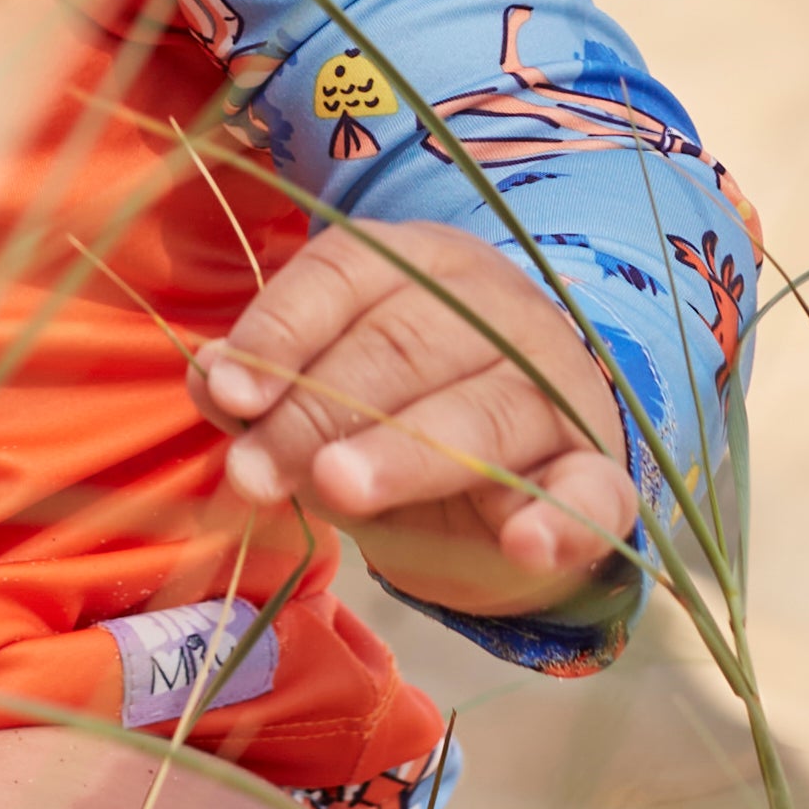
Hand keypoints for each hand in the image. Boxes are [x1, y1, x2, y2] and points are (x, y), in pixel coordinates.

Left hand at [188, 220, 637, 623]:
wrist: (524, 475)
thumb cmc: (403, 416)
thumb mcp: (329, 395)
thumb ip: (270, 386)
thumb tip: (209, 376)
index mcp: (424, 266)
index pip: (346, 274)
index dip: (281, 332)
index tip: (228, 393)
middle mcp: (497, 312)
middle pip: (402, 346)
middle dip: (317, 410)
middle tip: (252, 473)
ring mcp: (558, 390)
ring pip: (481, 415)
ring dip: (404, 454)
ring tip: (338, 487)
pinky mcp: (599, 473)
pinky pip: (592, 493)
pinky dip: (563, 519)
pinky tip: (526, 542)